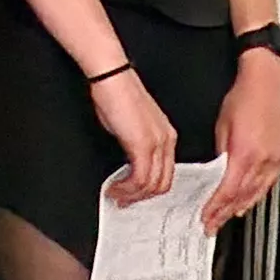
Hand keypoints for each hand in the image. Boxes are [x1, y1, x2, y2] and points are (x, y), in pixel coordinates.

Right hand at [91, 69, 178, 206]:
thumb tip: (128, 167)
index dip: (150, 190)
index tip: (135, 195)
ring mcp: (156, 143)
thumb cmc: (117, 96)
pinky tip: (115, 187)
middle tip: (124, 200)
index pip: (167, 173)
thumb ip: (136, 146)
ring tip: (116, 195)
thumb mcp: (132, 126)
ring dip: (132, 195)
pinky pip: (140, 178)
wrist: (112, 78)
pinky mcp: (142, 144)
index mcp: (167, 135)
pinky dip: (127, 188)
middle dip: (142, 198)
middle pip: (163, 183)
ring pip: (152, 184)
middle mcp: (167, 140)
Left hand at [203, 50, 279, 229]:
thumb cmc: (243, 97)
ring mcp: (276, 159)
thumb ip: (220, 155)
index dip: (215, 208)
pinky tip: (249, 199)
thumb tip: (217, 172)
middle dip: (225, 213)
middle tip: (213, 225)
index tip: (206, 217)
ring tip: (227, 217)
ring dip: (241, 207)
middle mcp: (263, 160)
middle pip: (242, 197)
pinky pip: (269, 183)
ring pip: (257, 193)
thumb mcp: (221, 128)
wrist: (265, 82)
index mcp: (245, 154)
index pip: (227, 191)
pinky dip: (257, 194)